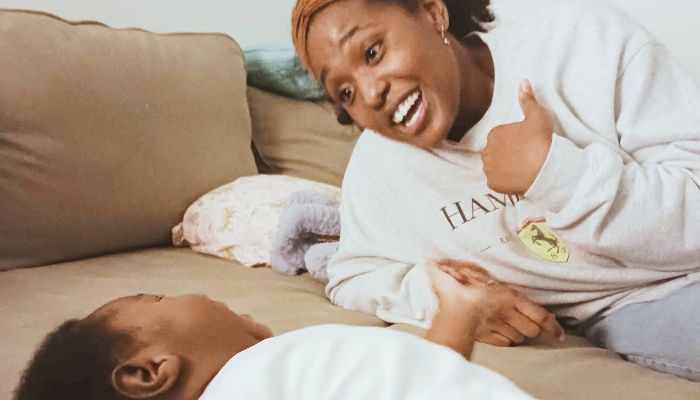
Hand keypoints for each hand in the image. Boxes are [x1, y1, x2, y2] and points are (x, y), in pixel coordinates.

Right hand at [434, 259, 564, 346]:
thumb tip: (477, 272)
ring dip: (519, 333)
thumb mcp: (475, 273)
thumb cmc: (462, 285)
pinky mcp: (488, 337)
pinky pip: (505, 343)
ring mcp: (498, 327)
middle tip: (529, 322)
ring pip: (520, 337)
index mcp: (510, 296)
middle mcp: (508, 313)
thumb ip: (486, 277)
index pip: (541, 315)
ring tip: (512, 325)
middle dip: (533, 328)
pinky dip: (506, 339)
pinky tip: (500, 332)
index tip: (559, 334)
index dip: (553, 326)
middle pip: (533, 330)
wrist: (448, 307)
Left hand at [481, 79, 553, 194]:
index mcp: (494, 134)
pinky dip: (504, 182)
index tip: (526, 144)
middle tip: (524, 157)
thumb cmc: (541, 140)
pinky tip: (517, 178)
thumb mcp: (537, 116)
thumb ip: (528, 99)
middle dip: (506, 154)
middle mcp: (486, 151)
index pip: (500, 137)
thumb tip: (523, 81)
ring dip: (504, 168)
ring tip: (522, 168)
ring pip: (495, 167)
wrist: (546, 168)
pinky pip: (496, 182)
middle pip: (495, 152)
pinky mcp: (493, 185)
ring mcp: (489, 169)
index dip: (514, 141)